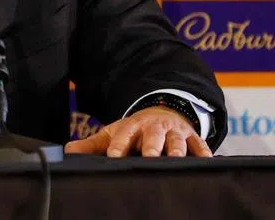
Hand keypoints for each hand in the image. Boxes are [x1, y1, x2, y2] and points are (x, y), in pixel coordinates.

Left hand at [64, 106, 211, 157]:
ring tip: (176, 159)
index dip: (119, 146)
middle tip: (150, 157)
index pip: (124, 135)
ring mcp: (174, 132)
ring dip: (177, 149)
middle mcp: (154, 128)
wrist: (161, 114)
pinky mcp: (192, 138)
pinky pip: (200, 145)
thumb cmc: (134, 131)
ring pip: (177, 141)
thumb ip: (92, 144)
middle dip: (152, 146)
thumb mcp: (114, 133)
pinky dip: (203, 152)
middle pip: (153, 136)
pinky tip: (207, 160)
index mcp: (133, 127)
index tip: (114, 157)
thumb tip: (67, 151)